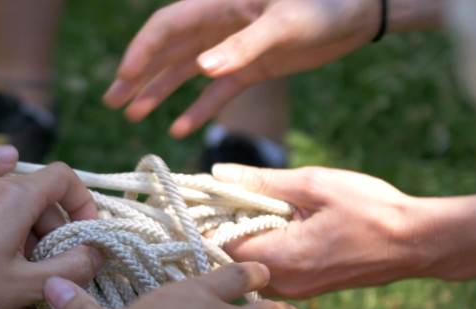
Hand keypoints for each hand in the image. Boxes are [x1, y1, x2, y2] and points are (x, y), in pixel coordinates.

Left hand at [0, 162, 102, 308]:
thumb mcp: (24, 285)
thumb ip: (71, 269)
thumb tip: (96, 254)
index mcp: (12, 196)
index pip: (64, 177)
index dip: (83, 204)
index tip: (87, 238)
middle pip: (39, 198)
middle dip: (56, 234)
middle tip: (58, 274)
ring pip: (13, 211)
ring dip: (30, 243)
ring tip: (30, 287)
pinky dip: (5, 244)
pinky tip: (3, 282)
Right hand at [104, 0, 381, 137]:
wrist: (363, 11)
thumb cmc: (326, 5)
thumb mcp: (286, 23)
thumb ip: (244, 46)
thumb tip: (202, 68)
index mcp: (221, 4)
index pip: (167, 27)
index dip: (141, 51)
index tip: (123, 79)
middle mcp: (221, 24)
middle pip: (168, 50)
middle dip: (138, 74)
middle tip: (113, 101)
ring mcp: (235, 48)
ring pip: (187, 71)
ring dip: (160, 92)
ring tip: (133, 115)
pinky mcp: (255, 67)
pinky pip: (219, 91)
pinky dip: (200, 109)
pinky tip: (179, 129)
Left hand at [209, 164, 422, 297]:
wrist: (416, 243)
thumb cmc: (372, 209)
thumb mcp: (315, 184)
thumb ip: (263, 181)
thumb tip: (218, 174)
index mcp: (281, 258)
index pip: (219, 245)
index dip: (204, 220)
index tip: (198, 197)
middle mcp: (282, 283)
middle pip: (228, 260)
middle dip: (219, 229)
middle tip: (220, 198)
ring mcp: (295, 291)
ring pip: (248, 267)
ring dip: (241, 238)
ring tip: (247, 207)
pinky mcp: (306, 289)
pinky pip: (269, 270)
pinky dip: (262, 248)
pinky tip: (273, 223)